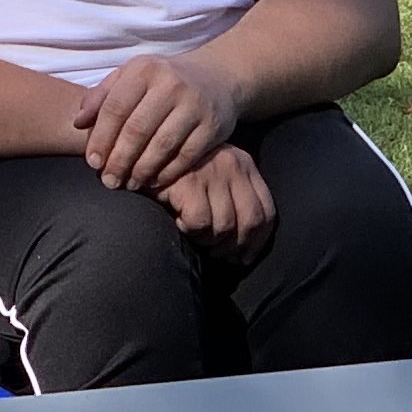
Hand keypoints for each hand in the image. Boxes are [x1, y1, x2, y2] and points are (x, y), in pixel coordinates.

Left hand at [76, 53, 240, 191]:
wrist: (217, 76)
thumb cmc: (162, 81)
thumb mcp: (131, 77)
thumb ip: (101, 96)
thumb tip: (77, 123)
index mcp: (144, 69)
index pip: (115, 108)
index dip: (101, 138)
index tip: (92, 162)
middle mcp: (170, 84)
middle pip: (137, 129)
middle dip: (119, 160)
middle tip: (108, 181)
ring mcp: (194, 105)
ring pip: (161, 145)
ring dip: (141, 170)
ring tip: (129, 184)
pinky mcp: (212, 126)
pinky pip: (185, 156)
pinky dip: (166, 173)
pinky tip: (153, 181)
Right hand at [156, 142, 274, 255]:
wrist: (144, 153)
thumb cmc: (180, 174)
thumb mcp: (215, 177)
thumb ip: (234, 198)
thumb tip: (247, 247)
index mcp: (244, 164)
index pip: (267, 212)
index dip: (258, 242)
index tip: (243, 257)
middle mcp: (233, 164)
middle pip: (251, 222)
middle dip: (235, 247)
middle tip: (218, 255)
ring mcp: (211, 171)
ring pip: (224, 226)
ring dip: (209, 241)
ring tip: (195, 236)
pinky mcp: (189, 181)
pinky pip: (200, 223)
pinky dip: (190, 231)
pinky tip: (179, 221)